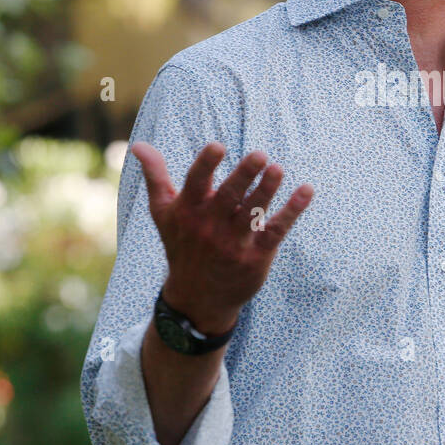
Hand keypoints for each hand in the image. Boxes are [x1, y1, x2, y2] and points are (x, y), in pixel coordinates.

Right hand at [130, 141, 313, 332]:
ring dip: (267, 191)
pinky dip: (292, 211)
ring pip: (253, 213)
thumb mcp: (163, 213)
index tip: (218, 146)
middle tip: (260, 155)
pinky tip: (306, 191)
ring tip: (278, 169)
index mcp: (188, 211)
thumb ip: (155, 176)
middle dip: (245, 176)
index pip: (196, 184)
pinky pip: (276, 231)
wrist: (197, 299)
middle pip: (230, 197)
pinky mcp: (256, 256)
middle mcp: (210, 227)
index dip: (206, 165)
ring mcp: (234, 243)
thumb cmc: (181, 245)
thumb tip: (138, 145)